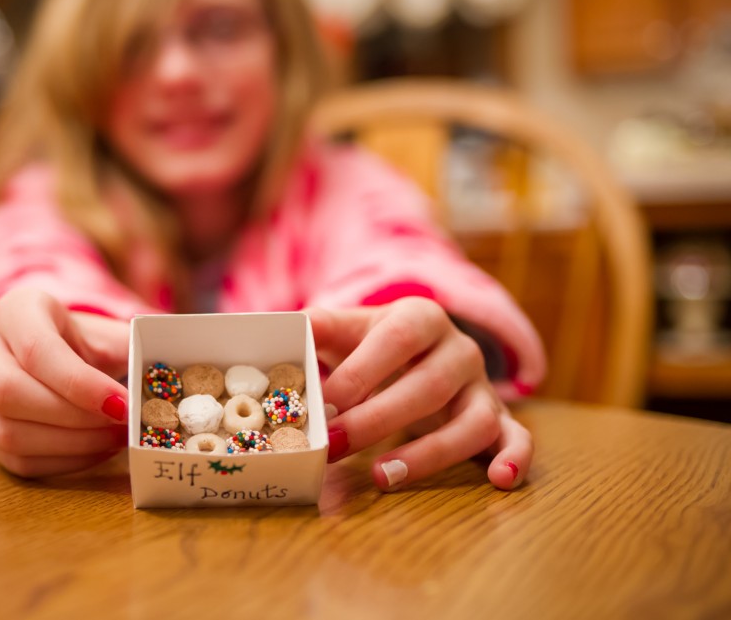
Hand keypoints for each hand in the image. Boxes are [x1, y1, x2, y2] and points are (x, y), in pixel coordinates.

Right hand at [0, 287, 129, 476]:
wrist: (59, 351)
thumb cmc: (90, 342)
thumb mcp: (110, 333)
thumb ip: (132, 352)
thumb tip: (163, 382)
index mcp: (15, 310)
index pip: (36, 350)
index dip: (80, 384)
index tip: (123, 405)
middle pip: (10, 393)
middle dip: (73, 418)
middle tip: (122, 426)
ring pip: (7, 432)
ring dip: (71, 445)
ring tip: (115, 440)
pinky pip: (16, 460)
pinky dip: (63, 462)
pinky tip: (97, 451)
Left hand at [306, 298, 531, 491]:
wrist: (421, 344)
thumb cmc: (375, 343)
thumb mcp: (351, 328)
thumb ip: (320, 327)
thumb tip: (281, 328)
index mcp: (420, 318)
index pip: (396, 340)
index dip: (362, 373)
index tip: (326, 405)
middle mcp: (459, 350)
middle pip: (428, 387)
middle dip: (378, 420)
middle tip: (336, 446)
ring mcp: (484, 386)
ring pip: (472, 421)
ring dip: (430, 454)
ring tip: (382, 478)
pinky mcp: (500, 418)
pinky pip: (518, 437)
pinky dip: (515, 458)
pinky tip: (498, 481)